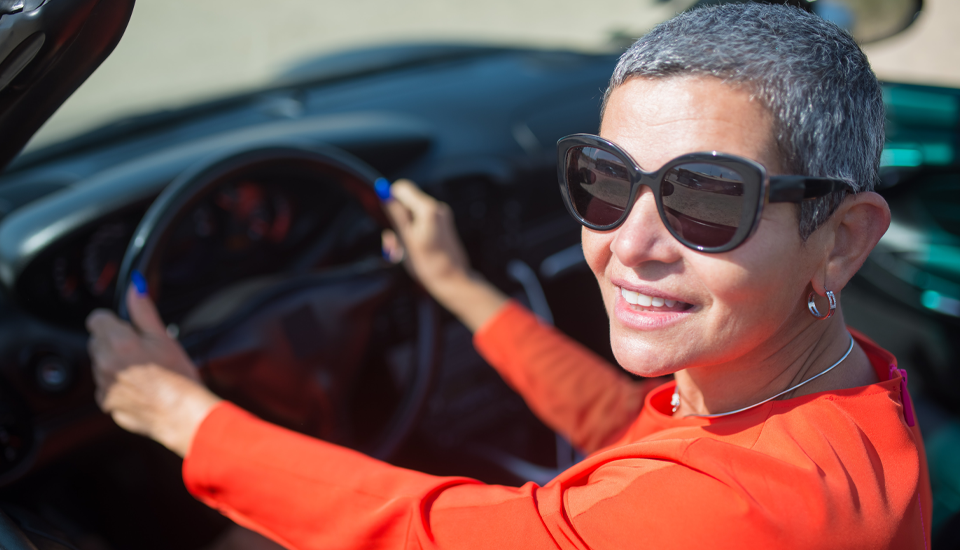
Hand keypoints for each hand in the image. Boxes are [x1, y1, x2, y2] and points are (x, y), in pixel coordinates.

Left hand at [87, 284, 220, 456]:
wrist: (183, 415)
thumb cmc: (179, 378)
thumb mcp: (164, 338)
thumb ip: (143, 311)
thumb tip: (135, 288)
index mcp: (119, 343)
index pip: (97, 319)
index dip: (114, 321)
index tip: (129, 328)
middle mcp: (105, 364)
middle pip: (97, 341)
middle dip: (114, 341)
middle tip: (142, 350)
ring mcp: (103, 385)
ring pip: (100, 363)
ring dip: (115, 362)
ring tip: (144, 370)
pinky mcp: (106, 403)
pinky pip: (104, 385)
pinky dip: (117, 384)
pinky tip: (140, 386)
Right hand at [383, 180, 507, 330]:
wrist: (452, 280)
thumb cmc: (428, 264)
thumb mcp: (406, 239)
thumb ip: (396, 215)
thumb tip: (385, 195)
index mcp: (428, 209)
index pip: (402, 188)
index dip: (389, 197)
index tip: (383, 213)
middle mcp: (437, 208)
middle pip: (407, 202)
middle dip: (395, 218)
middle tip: (393, 240)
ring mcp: (442, 217)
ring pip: (412, 214)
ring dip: (403, 228)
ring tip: (403, 250)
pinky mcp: (443, 225)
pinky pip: (421, 222)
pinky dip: (413, 232)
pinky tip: (412, 249)